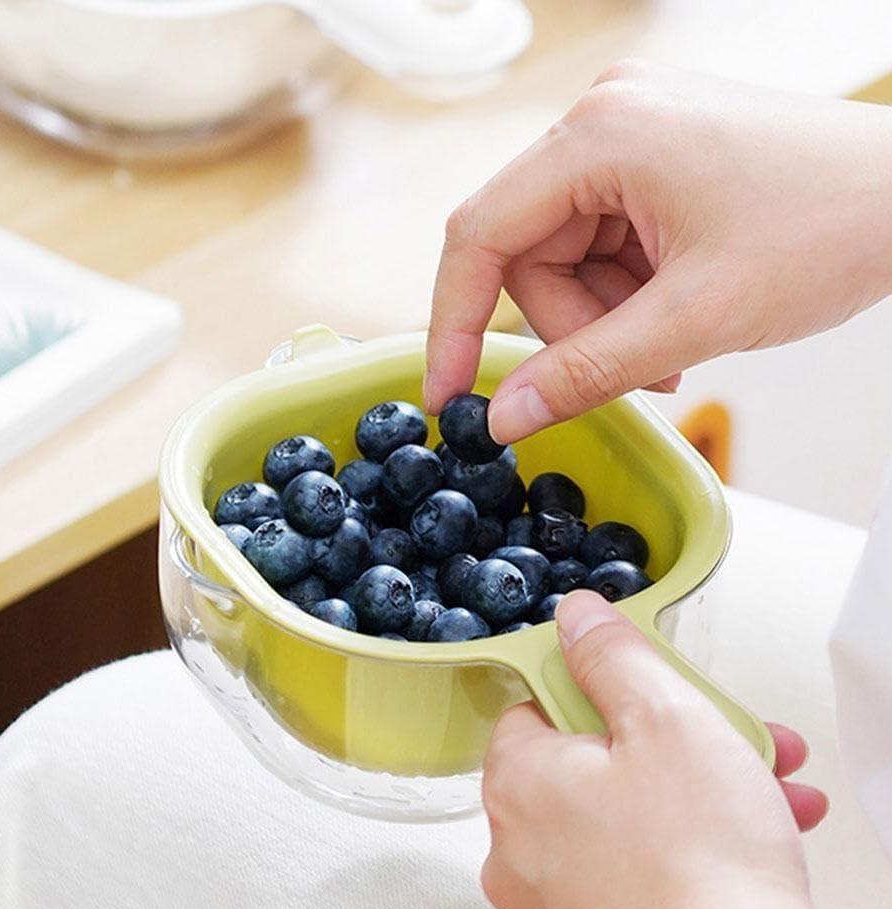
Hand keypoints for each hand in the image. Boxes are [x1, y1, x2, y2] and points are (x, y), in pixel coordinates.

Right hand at [425, 62, 891, 440]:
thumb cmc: (831, 227)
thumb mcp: (695, 318)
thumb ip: (587, 371)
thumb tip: (504, 417)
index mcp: (599, 135)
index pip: (479, 235)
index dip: (453, 323)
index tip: (449, 393)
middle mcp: (602, 119)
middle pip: (526, 253)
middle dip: (568, 325)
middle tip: (632, 366)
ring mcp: (628, 133)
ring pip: (563, 257)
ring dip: (603, 317)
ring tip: (674, 341)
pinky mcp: (651, 157)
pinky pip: (601, 244)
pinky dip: (627, 294)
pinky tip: (678, 312)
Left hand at [478, 591, 880, 908]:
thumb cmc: (703, 867)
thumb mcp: (663, 717)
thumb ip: (612, 656)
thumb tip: (575, 616)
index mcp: (518, 782)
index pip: (538, 706)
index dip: (603, 691)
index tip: (651, 696)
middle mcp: (519, 849)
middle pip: (589, 762)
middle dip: (671, 741)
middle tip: (728, 740)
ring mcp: (553, 906)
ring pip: (621, 817)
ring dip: (694, 794)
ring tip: (764, 790)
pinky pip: (632, 874)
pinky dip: (682, 851)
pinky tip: (747, 845)